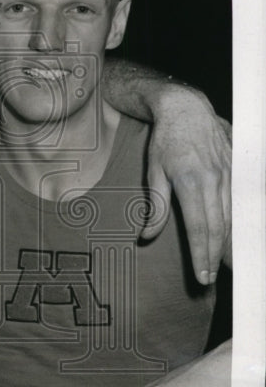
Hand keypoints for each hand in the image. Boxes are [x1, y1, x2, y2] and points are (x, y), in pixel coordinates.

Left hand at [141, 87, 230, 285]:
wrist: (187, 108)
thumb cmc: (165, 140)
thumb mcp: (153, 171)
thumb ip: (156, 205)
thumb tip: (148, 236)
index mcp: (191, 182)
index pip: (199, 228)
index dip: (201, 254)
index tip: (202, 275)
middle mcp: (214, 180)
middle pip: (219, 227)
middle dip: (217, 257)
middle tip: (213, 279)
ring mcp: (228, 174)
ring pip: (232, 217)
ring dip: (231, 243)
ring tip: (229, 265)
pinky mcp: (236, 169)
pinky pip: (239, 202)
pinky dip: (239, 223)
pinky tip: (238, 237)